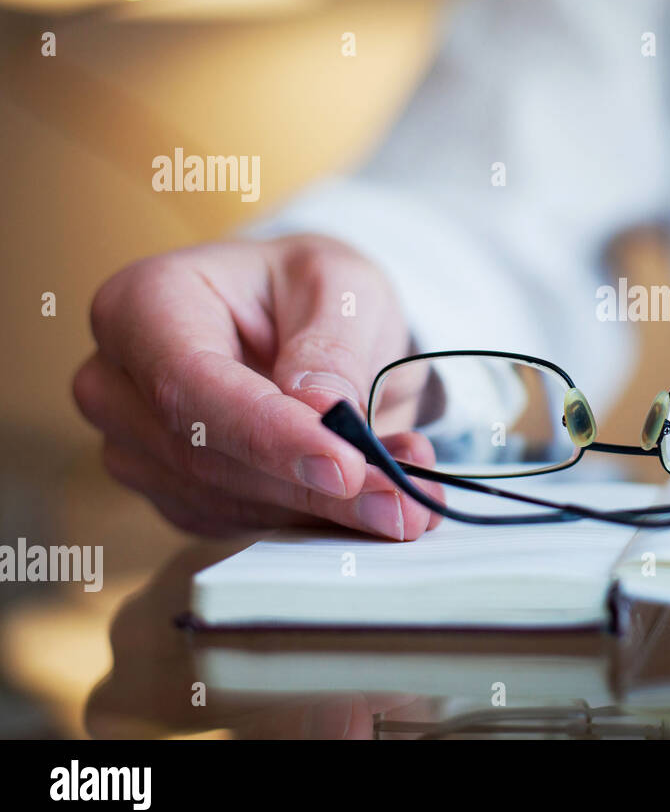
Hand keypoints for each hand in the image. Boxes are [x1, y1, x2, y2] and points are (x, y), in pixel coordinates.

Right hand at [74, 235, 442, 539]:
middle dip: (315, 487)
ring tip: (410, 495)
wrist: (302, 319)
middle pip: (208, 457)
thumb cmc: (310, 288)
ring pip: (231, 503)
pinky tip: (377, 501)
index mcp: (141, 306)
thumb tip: (321, 409)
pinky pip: (246, 525)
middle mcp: (118, 385)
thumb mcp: (342, 286)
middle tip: (405, 500)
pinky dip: (319, 520)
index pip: (191, 384)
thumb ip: (333, 344)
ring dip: (329, 509)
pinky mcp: (179, 497)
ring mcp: (139, 449)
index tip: (345, 465)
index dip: (268, 433)